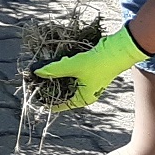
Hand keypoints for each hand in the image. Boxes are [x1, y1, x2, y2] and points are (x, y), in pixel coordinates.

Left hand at [32, 24, 149, 111]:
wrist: (118, 50)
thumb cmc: (98, 63)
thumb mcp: (73, 66)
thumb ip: (54, 70)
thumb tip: (37, 72)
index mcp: (83, 98)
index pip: (61, 104)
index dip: (48, 101)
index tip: (36, 97)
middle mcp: (86, 92)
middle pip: (63, 92)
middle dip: (50, 85)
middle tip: (37, 80)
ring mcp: (88, 81)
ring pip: (67, 80)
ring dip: (57, 74)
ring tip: (45, 70)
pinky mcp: (89, 70)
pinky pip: (73, 72)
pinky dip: (65, 67)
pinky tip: (59, 60)